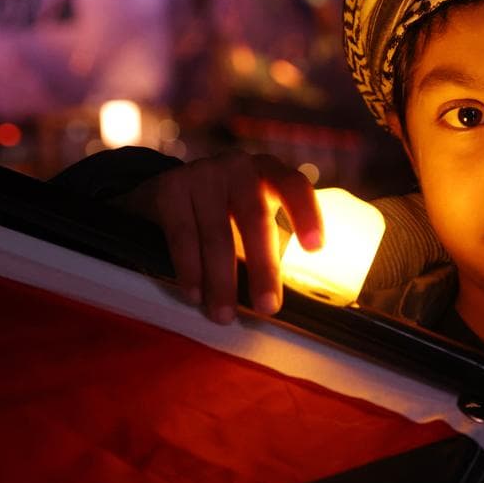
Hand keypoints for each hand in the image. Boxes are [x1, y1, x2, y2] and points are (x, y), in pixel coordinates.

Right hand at [115, 150, 321, 322]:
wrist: (167, 190)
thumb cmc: (226, 212)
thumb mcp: (253, 214)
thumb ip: (271, 241)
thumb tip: (280, 297)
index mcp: (269, 172)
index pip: (295, 187)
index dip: (307, 215)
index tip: (315, 248)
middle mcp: (238, 167)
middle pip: (255, 217)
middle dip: (263, 266)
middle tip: (267, 307)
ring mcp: (203, 174)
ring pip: (217, 234)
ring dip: (222, 281)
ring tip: (224, 315)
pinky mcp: (171, 189)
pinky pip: (183, 237)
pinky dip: (190, 270)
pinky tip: (195, 295)